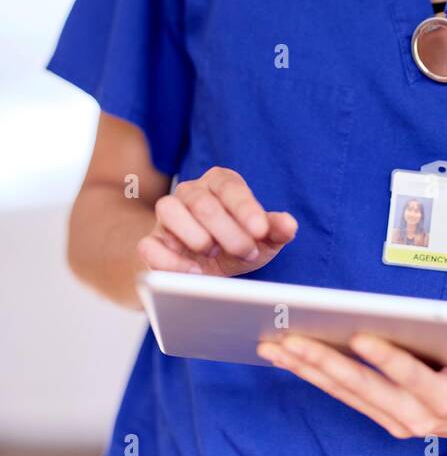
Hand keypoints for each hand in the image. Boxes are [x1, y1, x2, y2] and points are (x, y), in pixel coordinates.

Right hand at [137, 166, 297, 277]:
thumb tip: (289, 225)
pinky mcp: (150, 241)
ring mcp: (167, 215)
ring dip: (196, 236)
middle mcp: (190, 192)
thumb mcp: (261, 240)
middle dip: (229, 231)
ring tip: (215, 254)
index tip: (260, 230)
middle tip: (247, 252)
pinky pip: (148, 245)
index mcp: (219, 182)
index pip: (230, 186)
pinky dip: (170, 261)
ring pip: (169, 210)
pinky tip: (194, 272)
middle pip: (203, 203)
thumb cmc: (235, 245)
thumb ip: (277, 230)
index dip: (246, 208)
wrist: (202, 269)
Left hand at [256, 322, 446, 443]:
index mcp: (444, 400)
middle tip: (288, 339)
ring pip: (345, 394)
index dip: (383, 355)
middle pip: (361, 387)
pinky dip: (320, 377)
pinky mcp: (388, 419)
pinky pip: (348, 397)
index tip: (357, 335)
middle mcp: (415, 418)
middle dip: (321, 361)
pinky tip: (294, 360)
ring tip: (275, 347)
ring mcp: (399, 422)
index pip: (408, 374)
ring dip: (308, 370)